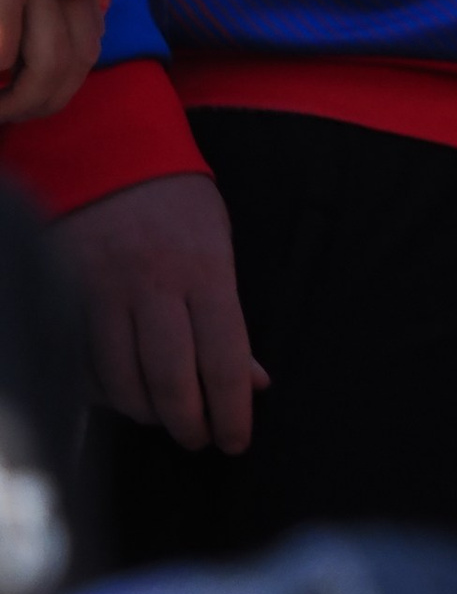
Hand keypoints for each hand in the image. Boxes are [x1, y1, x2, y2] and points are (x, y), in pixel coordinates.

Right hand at [56, 171, 265, 455]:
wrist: (107, 153)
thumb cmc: (177, 204)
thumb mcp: (220, 247)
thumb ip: (232, 317)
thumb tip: (253, 381)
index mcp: (204, 271)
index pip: (224, 360)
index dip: (232, 412)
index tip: (236, 441)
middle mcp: (153, 286)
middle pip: (171, 382)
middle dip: (189, 424)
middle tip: (200, 438)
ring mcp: (103, 293)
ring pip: (121, 382)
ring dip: (146, 414)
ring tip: (164, 418)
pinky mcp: (66, 297)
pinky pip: (82, 365)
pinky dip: (103, 392)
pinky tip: (122, 395)